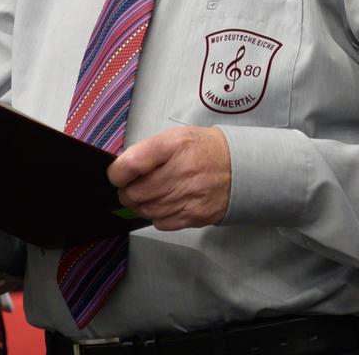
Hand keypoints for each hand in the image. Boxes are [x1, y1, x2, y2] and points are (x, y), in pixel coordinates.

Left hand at [109, 126, 229, 230]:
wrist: (241, 167)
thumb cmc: (204, 150)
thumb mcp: (176, 136)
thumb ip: (147, 151)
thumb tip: (122, 171)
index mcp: (173, 146)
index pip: (131, 164)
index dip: (117, 173)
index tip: (118, 175)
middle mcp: (180, 171)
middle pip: (135, 193)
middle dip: (127, 192)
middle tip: (132, 187)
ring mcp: (188, 196)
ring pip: (146, 210)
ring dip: (141, 205)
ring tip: (150, 195)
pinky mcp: (194, 215)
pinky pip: (161, 222)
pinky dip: (157, 216)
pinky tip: (166, 204)